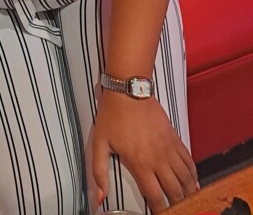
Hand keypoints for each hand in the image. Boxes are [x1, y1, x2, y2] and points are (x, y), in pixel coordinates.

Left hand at [92, 91, 196, 211]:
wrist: (128, 91)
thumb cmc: (112, 116)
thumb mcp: (99, 143)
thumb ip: (99, 172)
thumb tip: (100, 197)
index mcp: (140, 164)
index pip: (155, 196)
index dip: (160, 210)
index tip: (160, 214)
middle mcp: (158, 159)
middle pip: (174, 190)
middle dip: (177, 204)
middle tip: (177, 209)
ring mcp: (169, 148)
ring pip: (185, 178)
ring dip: (187, 191)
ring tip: (187, 200)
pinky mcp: (175, 138)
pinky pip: (189, 160)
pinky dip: (193, 173)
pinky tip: (193, 181)